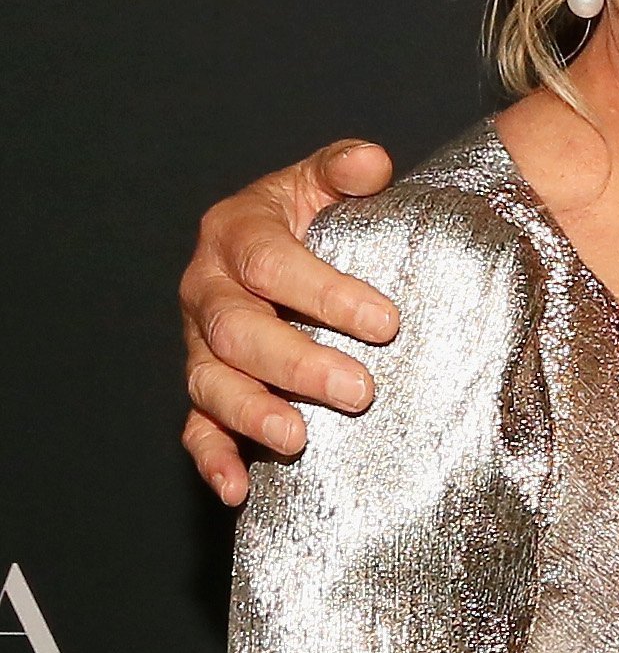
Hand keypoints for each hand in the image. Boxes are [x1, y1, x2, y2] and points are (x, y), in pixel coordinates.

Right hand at [180, 141, 401, 504]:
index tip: (386, 322)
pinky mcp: (206, 391)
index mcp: (234, 233)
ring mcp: (201, 345)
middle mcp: (207, 291)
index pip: (270, 262)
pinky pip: (198, 428)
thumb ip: (345, 172)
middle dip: (295, 363)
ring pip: (209, 382)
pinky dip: (213, 460)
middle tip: (359, 389)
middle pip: (236, 331)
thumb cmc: (311, 221)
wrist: (283, 255)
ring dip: (251, 413)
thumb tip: (372, 164)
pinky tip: (238, 488)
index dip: (324, 292)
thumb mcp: (323, 186)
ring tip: (297, 439)